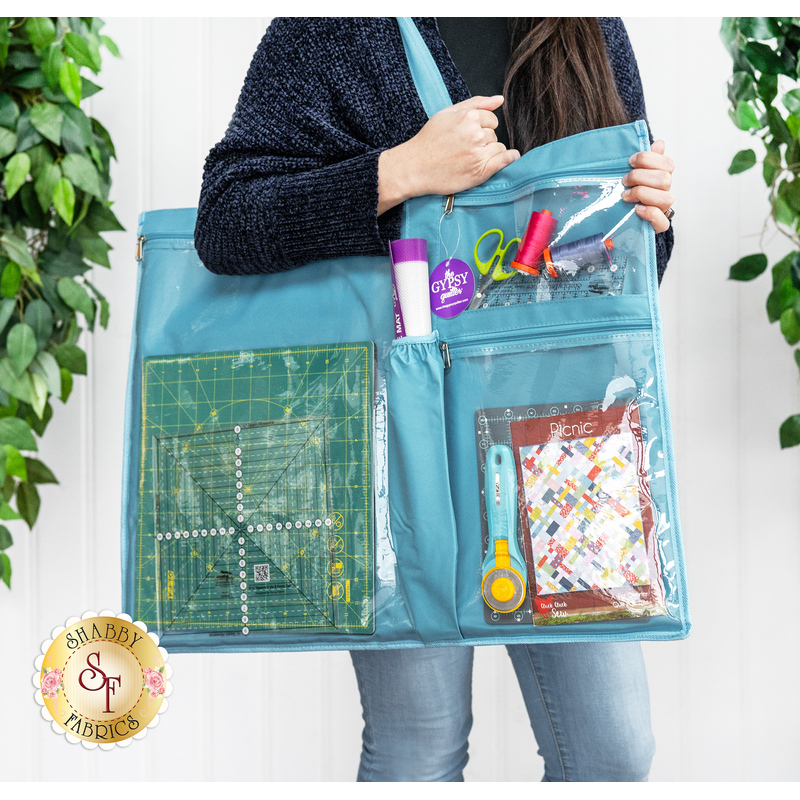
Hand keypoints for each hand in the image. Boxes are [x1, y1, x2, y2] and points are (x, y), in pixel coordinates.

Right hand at [378, 96, 520, 214]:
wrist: (414, 167)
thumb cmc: (428, 141)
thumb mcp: (447, 114)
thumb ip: (475, 104)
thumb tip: (499, 100)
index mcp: (469, 117)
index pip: (491, 119)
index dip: (482, 127)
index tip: (470, 135)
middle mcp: (476, 135)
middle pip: (493, 135)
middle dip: (484, 140)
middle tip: (465, 148)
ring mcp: (478, 154)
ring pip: (498, 148)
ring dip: (490, 152)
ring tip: (470, 158)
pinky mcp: (480, 172)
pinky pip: (504, 161)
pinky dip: (508, 159)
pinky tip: (509, 158)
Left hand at [621, 140, 673, 232]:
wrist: (623, 221)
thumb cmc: (628, 194)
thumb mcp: (633, 174)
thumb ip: (644, 161)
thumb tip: (659, 144)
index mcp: (661, 177)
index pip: (667, 164)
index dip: (648, 159)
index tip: (630, 161)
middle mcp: (664, 192)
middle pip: (665, 179)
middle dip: (641, 177)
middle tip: (624, 181)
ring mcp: (662, 209)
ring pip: (666, 198)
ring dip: (643, 194)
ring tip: (625, 196)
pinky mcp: (657, 225)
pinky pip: (662, 221)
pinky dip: (650, 213)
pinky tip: (637, 209)